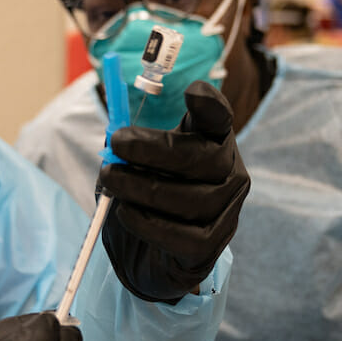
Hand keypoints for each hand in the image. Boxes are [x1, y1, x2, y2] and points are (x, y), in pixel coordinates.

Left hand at [99, 81, 249, 303]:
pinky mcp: (211, 246)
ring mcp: (226, 211)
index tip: (192, 91)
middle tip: (116, 145)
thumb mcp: (139, 160)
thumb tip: (113, 136)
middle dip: (154, 150)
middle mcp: (230, 174)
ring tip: (111, 181)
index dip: (210, 105)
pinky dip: (149, 224)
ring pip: (193, 200)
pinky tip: (126, 213)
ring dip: (143, 188)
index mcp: (214, 142)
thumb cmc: (146, 193)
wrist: (148, 250)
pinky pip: (184, 238)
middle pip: (204, 158)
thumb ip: (131, 144)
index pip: (220, 119)